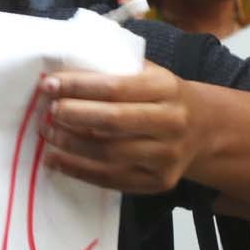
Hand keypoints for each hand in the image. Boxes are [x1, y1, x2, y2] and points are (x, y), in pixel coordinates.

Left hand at [38, 62, 197, 193]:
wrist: (203, 129)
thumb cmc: (161, 96)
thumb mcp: (149, 73)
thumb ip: (114, 68)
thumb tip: (61, 68)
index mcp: (167, 88)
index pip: (115, 87)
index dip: (78, 86)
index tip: (47, 85)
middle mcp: (172, 122)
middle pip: (112, 121)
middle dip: (72, 115)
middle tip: (46, 112)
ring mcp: (167, 156)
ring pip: (109, 153)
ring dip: (70, 144)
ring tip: (47, 134)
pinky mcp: (158, 182)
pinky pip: (111, 179)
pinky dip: (78, 170)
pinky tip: (55, 160)